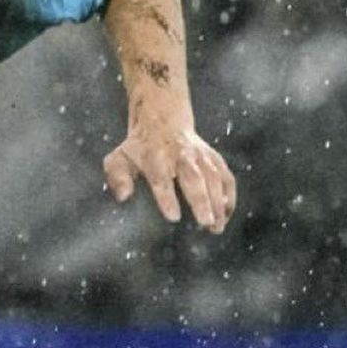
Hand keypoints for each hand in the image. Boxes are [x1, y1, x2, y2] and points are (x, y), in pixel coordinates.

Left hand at [104, 123, 236, 234]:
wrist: (163, 120)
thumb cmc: (139, 148)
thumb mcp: (119, 158)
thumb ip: (118, 177)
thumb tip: (124, 197)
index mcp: (155, 157)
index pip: (162, 179)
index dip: (167, 198)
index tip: (173, 217)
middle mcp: (181, 155)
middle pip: (193, 178)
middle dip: (201, 200)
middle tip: (206, 223)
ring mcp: (200, 156)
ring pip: (213, 178)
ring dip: (218, 202)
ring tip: (217, 227)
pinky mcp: (214, 158)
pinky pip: (225, 176)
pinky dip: (229, 195)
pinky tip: (227, 214)